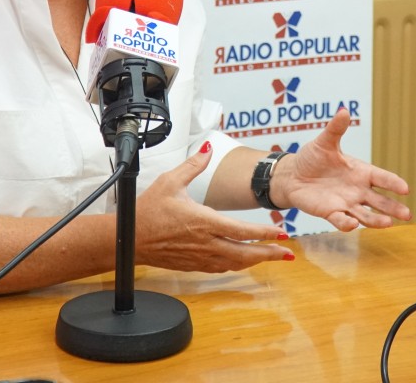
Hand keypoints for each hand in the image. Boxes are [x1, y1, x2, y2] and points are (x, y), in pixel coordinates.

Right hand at [135, 143, 292, 272]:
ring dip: (256, 262)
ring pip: (235, 264)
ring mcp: (200, 257)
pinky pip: (221, 268)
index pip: (243, 231)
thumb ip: (193, 165)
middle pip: (245, 254)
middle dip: (269, 254)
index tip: (282, 234)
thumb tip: (207, 147)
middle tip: (287, 253)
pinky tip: (244, 261)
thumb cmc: (147, 211)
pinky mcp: (193, 265)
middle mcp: (206, 243)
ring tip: (272, 257)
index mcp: (204, 222)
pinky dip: (237, 265)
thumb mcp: (170, 181)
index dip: (265, 234)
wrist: (128, 239)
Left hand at [271, 108, 411, 230]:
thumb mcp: (324, 142)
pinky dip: (346, 223)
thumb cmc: (312, 157)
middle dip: (393, 208)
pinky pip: (341, 220)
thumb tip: (344, 111)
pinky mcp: (330, 212)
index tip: (405, 188)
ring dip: (376, 220)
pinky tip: (352, 225)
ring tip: (388, 224)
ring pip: (365, 215)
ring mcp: (345, 203)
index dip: (393, 183)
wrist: (293, 175)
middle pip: (380, 201)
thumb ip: (335, 129)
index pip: (381, 178)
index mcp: (360, 172)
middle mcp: (357, 190)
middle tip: (407, 215)